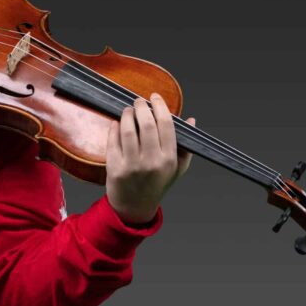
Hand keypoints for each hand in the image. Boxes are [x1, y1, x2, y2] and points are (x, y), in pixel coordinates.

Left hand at [106, 92, 195, 224]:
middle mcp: (151, 162)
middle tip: (139, 101)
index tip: (155, 97)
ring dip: (126, 115)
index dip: (160, 106)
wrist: (134, 208)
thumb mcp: (176, 169)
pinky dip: (114, 128)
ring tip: (128, 110)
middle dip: (142, 107)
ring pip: (128, 130)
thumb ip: (185, 145)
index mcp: (168, 159)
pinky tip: (117, 123)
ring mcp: (132, 166)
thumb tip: (191, 120)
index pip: (166, 125)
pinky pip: (113, 141)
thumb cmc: (157, 185)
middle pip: (146, 124)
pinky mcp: (115, 168)